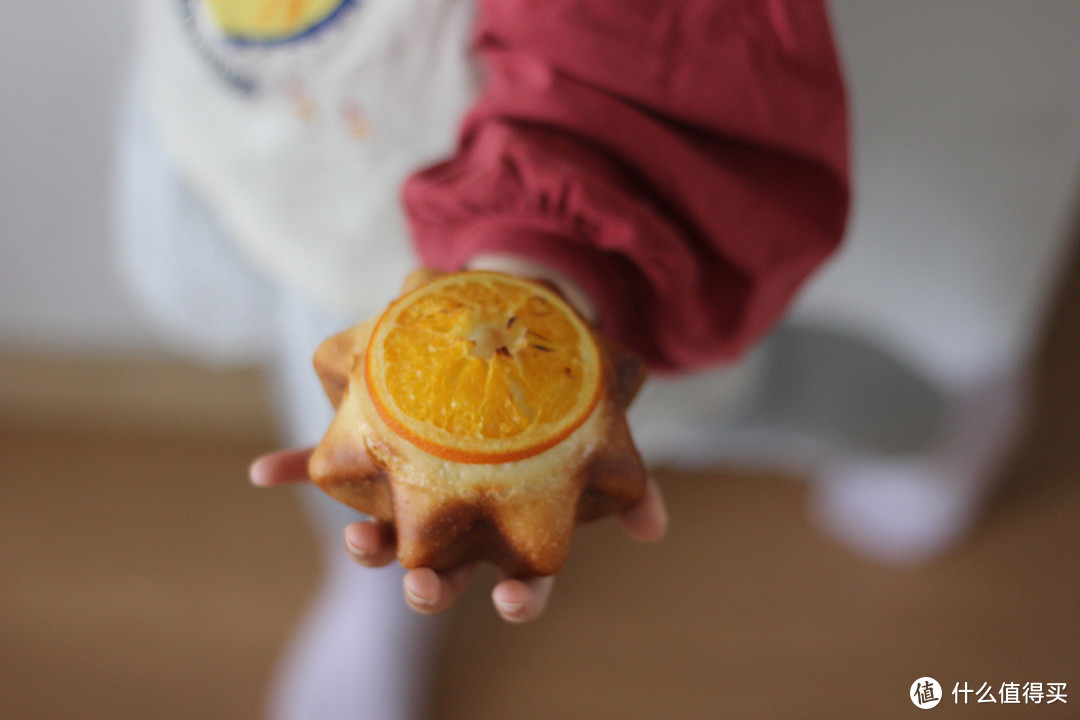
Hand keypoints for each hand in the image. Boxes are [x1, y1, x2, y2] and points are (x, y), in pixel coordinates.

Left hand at [250, 447, 666, 622]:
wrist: (514, 343)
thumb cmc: (560, 406)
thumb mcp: (598, 437)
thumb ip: (629, 483)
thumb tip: (654, 529)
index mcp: (512, 525)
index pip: (521, 575)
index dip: (520, 595)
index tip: (514, 600)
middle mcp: (460, 520)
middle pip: (443, 568)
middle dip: (430, 585)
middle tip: (421, 585)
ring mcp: (416, 491)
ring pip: (387, 531)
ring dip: (368, 543)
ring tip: (356, 543)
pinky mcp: (378, 452)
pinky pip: (334, 463)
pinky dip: (297, 466)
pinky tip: (264, 470)